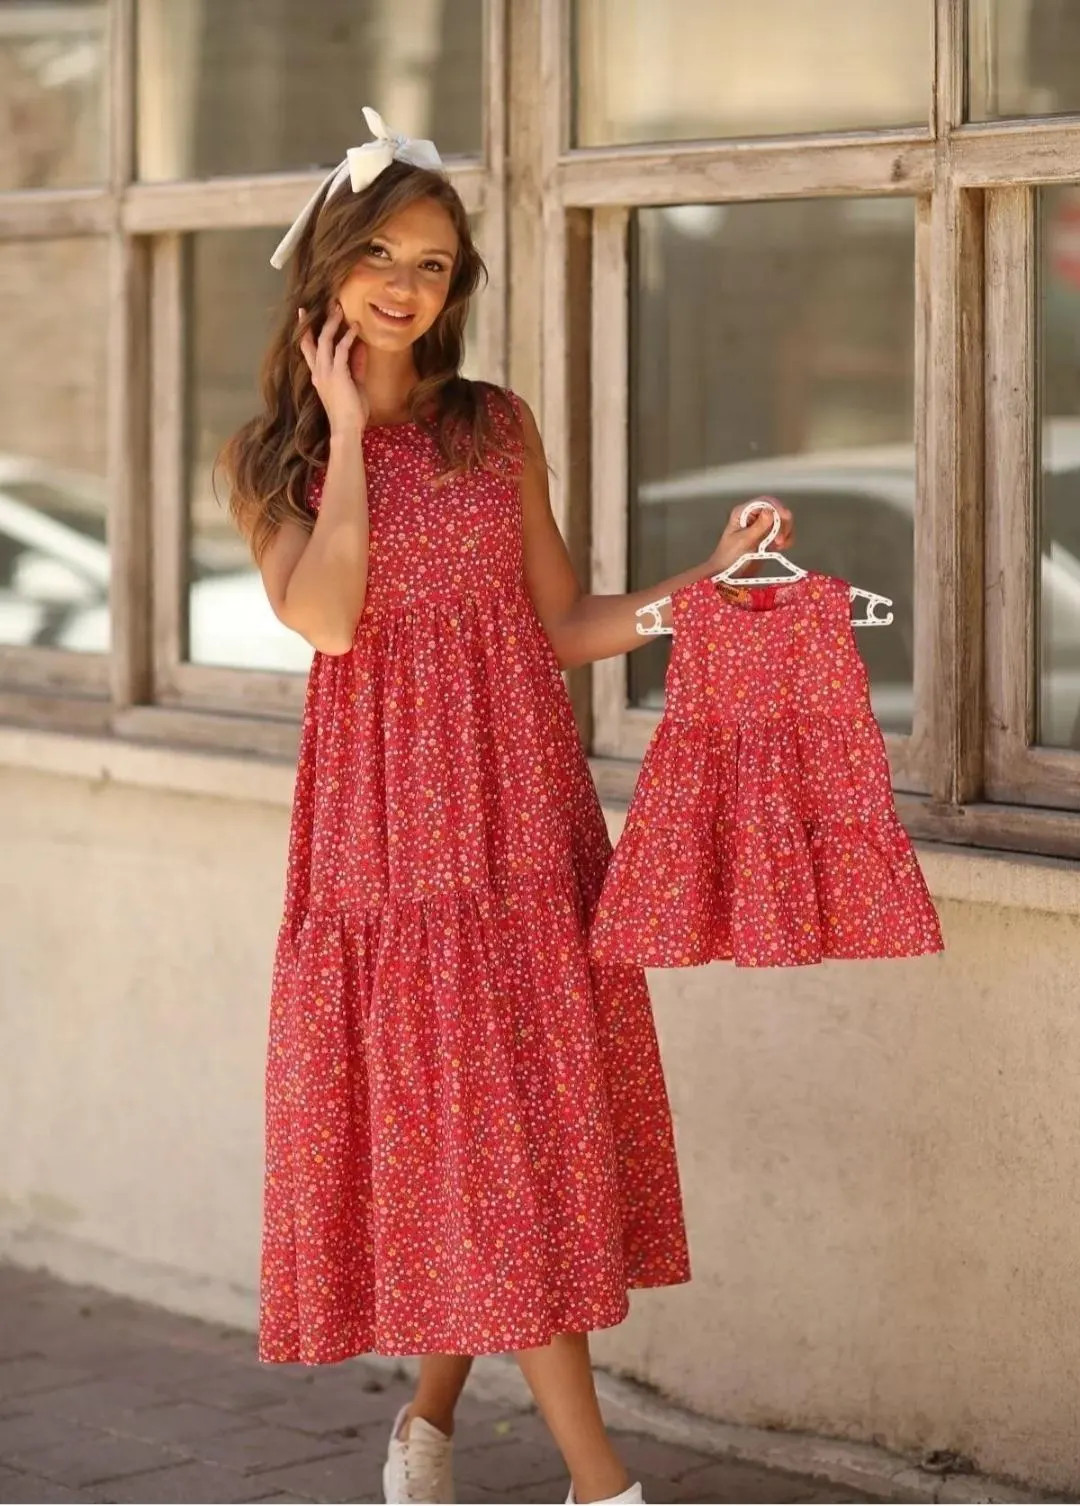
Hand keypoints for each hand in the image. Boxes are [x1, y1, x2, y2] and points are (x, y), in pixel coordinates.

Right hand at [298, 302, 369, 435]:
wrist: (347, 429)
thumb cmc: (351, 412)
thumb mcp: (355, 384)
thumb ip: (356, 365)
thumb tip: (361, 347)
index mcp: (319, 375)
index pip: (308, 349)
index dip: (305, 331)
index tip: (304, 314)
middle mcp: (318, 371)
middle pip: (312, 340)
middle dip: (317, 320)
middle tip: (328, 304)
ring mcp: (326, 372)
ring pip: (325, 340)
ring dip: (333, 322)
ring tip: (340, 308)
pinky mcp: (337, 374)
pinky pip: (341, 349)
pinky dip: (348, 336)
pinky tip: (355, 328)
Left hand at [708, 499, 795, 577]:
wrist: (727, 575)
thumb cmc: (728, 558)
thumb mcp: (743, 541)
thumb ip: (758, 526)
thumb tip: (770, 510)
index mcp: (743, 512)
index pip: (764, 502)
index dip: (777, 507)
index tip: (786, 516)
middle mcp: (753, 516)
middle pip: (776, 510)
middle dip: (782, 523)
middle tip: (780, 540)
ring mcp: (762, 526)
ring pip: (782, 521)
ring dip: (785, 532)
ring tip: (779, 546)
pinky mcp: (768, 537)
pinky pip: (784, 533)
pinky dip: (787, 539)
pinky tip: (780, 548)